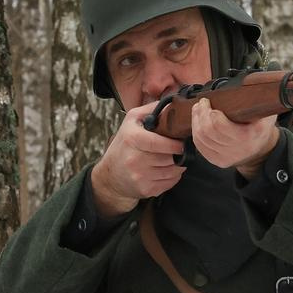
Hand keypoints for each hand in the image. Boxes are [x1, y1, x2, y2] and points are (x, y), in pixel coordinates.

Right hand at [87, 101, 189, 217]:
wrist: (110, 175)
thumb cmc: (124, 144)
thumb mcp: (132, 120)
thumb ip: (152, 109)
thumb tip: (174, 102)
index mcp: (132, 139)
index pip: (157, 143)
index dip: (174, 145)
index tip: (182, 144)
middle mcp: (134, 159)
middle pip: (168, 158)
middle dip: (178, 154)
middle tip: (180, 150)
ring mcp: (139, 177)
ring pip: (172, 171)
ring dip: (178, 165)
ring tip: (173, 159)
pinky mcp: (145, 190)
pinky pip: (169, 183)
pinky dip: (173, 176)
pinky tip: (166, 169)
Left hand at [189, 98, 283, 176]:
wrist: (261, 150)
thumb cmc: (262, 129)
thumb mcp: (267, 115)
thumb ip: (261, 103)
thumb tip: (255, 88)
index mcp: (248, 137)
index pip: (221, 126)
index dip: (210, 113)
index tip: (209, 102)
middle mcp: (236, 149)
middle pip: (208, 131)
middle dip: (201, 114)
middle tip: (202, 103)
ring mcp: (225, 157)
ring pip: (201, 138)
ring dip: (196, 121)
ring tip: (198, 109)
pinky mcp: (217, 160)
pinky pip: (200, 146)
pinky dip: (195, 132)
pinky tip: (196, 122)